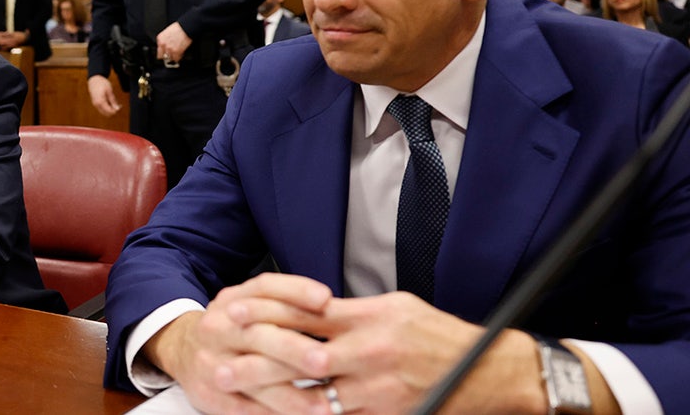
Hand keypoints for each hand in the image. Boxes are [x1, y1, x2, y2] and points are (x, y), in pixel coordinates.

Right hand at [88, 75, 120, 116]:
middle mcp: (97, 105)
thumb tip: (117, 109)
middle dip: (114, 111)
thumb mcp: (109, 91)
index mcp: (100, 102)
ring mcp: (95, 105)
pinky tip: (111, 102)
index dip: (116, 110)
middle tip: (119, 105)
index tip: (121, 106)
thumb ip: (113, 100)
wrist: (93, 79)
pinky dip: (107, 107)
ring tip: (115, 103)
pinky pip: (102, 109)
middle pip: (107, 114)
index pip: (109, 111)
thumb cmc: (102, 83)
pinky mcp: (95, 103)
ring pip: (104, 112)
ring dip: (111, 109)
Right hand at [145, 273, 332, 413]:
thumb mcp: (247, 302)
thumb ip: (282, 300)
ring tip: (322, 406)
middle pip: (258, 335)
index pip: (264, 288)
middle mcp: (218, 327)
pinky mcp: (208, 394)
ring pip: (252, 378)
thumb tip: (327, 302)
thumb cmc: (231, 326)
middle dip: (294, 349)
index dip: (295, 291)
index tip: (326, 300)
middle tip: (324, 361)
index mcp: (232, 300)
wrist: (181, 349)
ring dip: (289, 394)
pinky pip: (243, 408)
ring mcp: (211, 362)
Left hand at [149, 273, 551, 413]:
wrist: (489, 370)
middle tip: (223, 365)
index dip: (266, 314)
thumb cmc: (440, 335)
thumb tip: (314, 308)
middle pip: (301, 355)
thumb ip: (351, 311)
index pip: (306, 312)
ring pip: (315, 393)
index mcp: (369, 316)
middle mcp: (369, 350)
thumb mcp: (395, 308)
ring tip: (241, 397)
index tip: (235, 314)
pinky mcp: (386, 411)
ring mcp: (377, 386)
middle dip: (258, 362)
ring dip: (276, 396)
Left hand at [156, 22, 191, 63]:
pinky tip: (180, 54)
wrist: (186, 28)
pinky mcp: (176, 52)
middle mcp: (163, 44)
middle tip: (170, 55)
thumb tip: (165, 45)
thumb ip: (164, 40)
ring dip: (173, 57)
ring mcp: (169, 49)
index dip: (162, 52)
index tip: (165, 53)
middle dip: (166, 56)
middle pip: (162, 56)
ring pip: (169, 58)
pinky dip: (178, 57)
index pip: (158, 50)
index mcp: (160, 39)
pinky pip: (176, 59)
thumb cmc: (179, 28)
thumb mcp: (167, 32)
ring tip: (176, 54)